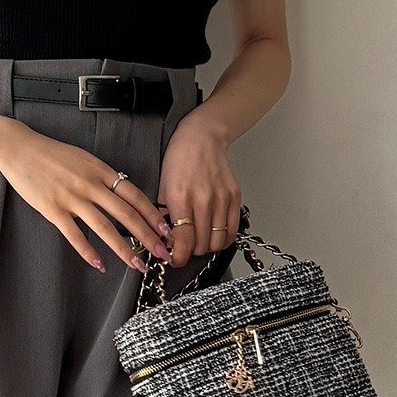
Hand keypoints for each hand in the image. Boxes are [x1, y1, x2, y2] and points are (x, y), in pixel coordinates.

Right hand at [0, 122, 172, 272]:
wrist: (19, 148)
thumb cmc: (51, 154)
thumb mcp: (84, 159)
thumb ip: (102, 176)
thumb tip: (122, 193)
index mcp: (101, 171)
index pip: (134, 195)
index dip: (152, 215)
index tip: (166, 231)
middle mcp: (90, 184)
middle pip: (125, 214)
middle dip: (147, 236)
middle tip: (161, 254)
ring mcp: (71, 197)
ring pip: (104, 227)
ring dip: (123, 249)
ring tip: (136, 264)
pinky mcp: (53, 209)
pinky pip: (74, 235)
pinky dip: (88, 252)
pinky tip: (99, 264)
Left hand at [156, 108, 242, 267]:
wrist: (202, 138)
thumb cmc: (179, 160)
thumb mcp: (161, 188)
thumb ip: (164, 217)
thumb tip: (165, 242)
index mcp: (181, 198)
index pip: (183, 242)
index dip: (178, 257)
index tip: (174, 259)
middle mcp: (203, 200)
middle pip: (201, 246)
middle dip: (190, 252)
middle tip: (184, 247)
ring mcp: (222, 200)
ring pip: (217, 242)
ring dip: (206, 247)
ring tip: (198, 240)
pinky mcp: (234, 198)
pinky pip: (231, 231)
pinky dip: (222, 238)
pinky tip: (213, 234)